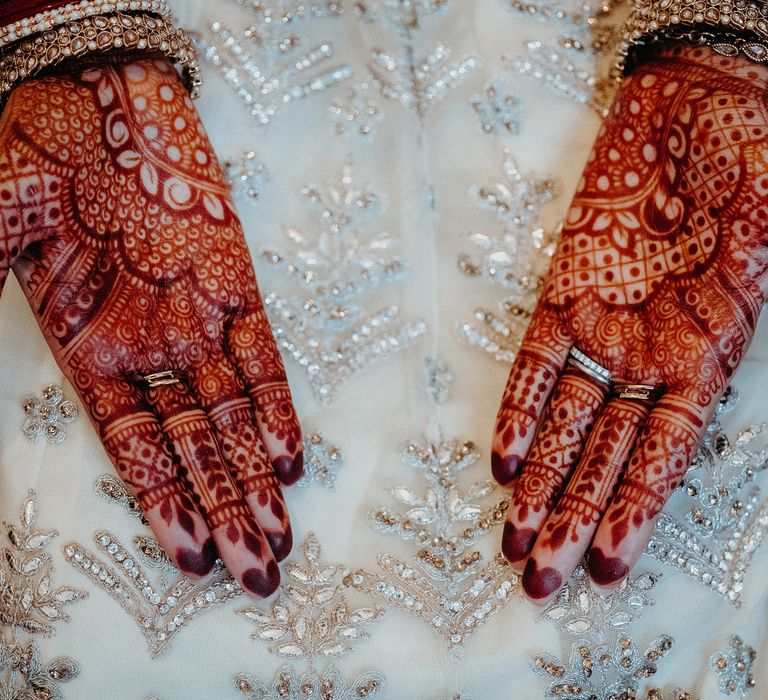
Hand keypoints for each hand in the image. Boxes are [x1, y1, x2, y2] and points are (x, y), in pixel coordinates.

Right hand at [0, 57, 302, 596]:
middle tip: (259, 574)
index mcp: (92, 358)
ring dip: (258, 475)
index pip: (135, 452)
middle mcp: (150, 353)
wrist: (98, 102)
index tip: (193, 560)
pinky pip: (262, 354)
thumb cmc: (36, 164)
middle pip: (196, 450)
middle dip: (226, 511)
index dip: (165, 505)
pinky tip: (292, 456)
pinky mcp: (236, 286)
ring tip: (281, 535)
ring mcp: (197, 323)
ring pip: (235, 416)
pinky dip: (278, 403)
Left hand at [492, 44, 767, 603]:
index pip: (664, 452)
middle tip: (539, 576)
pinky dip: (520, 405)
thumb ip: (758, 284)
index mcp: (706, 356)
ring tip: (514, 536)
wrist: (697, 102)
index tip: (605, 562)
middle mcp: (651, 354)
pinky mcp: (562, 291)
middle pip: (605, 451)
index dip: (634, 508)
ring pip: (565, 418)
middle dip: (572, 513)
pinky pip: (536, 359)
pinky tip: (504, 458)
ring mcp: (603, 326)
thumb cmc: (751, 159)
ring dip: (539, 478)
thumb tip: (727, 344)